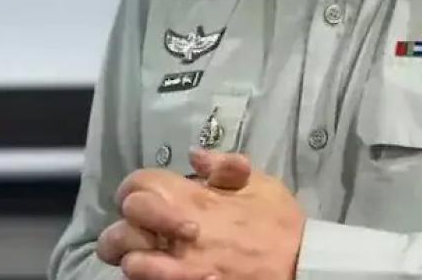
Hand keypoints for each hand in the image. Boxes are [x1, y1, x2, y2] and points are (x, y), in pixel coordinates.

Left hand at [96, 149, 304, 279]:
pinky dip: (150, 279)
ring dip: (134, 259)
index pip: (137, 185)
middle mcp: (179, 232)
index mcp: (193, 198)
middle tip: (142, 231)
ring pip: (129, 263)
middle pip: (121, 226)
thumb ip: (225, 165)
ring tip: (149, 257)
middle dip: (126, 227)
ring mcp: (180, 267)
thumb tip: (194, 155)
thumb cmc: (278, 224)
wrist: (300, 267)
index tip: (149, 196)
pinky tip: (164, 274)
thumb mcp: (259, 182)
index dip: (136, 189)